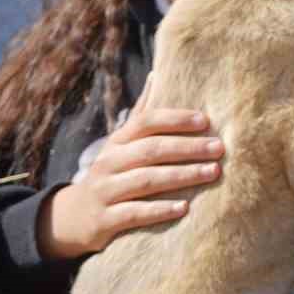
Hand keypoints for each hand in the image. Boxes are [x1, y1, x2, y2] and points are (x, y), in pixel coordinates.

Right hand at [37, 75, 222, 260]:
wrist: (74, 218)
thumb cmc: (113, 173)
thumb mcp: (123, 144)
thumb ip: (143, 113)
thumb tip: (158, 73)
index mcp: (119, 141)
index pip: (146, 122)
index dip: (175, 120)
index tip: (206, 121)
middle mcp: (109, 162)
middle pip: (151, 150)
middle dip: (188, 148)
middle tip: (219, 149)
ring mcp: (105, 191)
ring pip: (145, 180)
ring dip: (182, 176)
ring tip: (212, 173)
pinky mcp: (104, 220)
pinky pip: (133, 213)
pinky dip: (159, 210)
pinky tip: (184, 208)